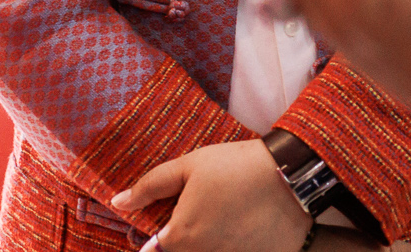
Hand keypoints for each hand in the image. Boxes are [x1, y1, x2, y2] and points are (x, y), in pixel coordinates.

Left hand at [111, 139, 308, 251]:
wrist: (291, 178)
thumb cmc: (237, 168)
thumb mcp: (191, 166)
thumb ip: (151, 185)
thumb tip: (119, 201)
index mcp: (180, 237)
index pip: (152, 250)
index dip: (157, 235)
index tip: (167, 218)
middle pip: (179, 251)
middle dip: (182, 236)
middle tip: (202, 211)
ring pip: (205, 251)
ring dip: (205, 239)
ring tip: (223, 217)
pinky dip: (228, 244)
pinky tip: (239, 226)